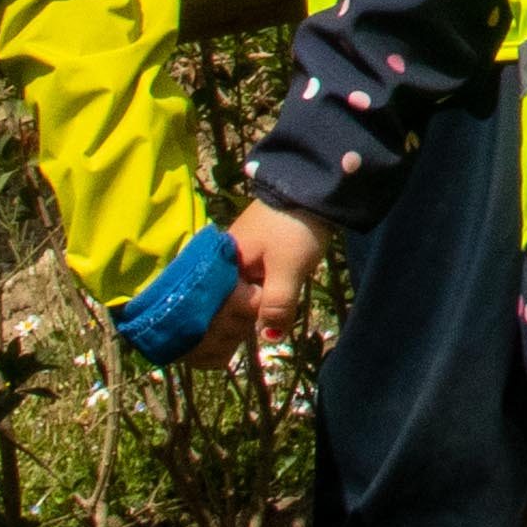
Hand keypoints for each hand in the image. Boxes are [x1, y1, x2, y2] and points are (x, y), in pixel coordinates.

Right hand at [229, 200, 333, 346]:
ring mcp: (234, 259)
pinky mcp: (249, 255)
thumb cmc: (295, 228)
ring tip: (266, 321)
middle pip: (221, 306)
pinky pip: (245, 286)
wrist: (311, 188)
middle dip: (240, 321)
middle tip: (264, 325)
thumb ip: (276, 305)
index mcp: (221, 267)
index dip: (233, 326)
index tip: (252, 332)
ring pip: (235, 297)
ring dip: (250, 311)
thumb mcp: (288, 271)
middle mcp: (221, 264)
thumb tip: (269, 338)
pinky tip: (267, 308)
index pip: (216, 310)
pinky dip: (256, 299)